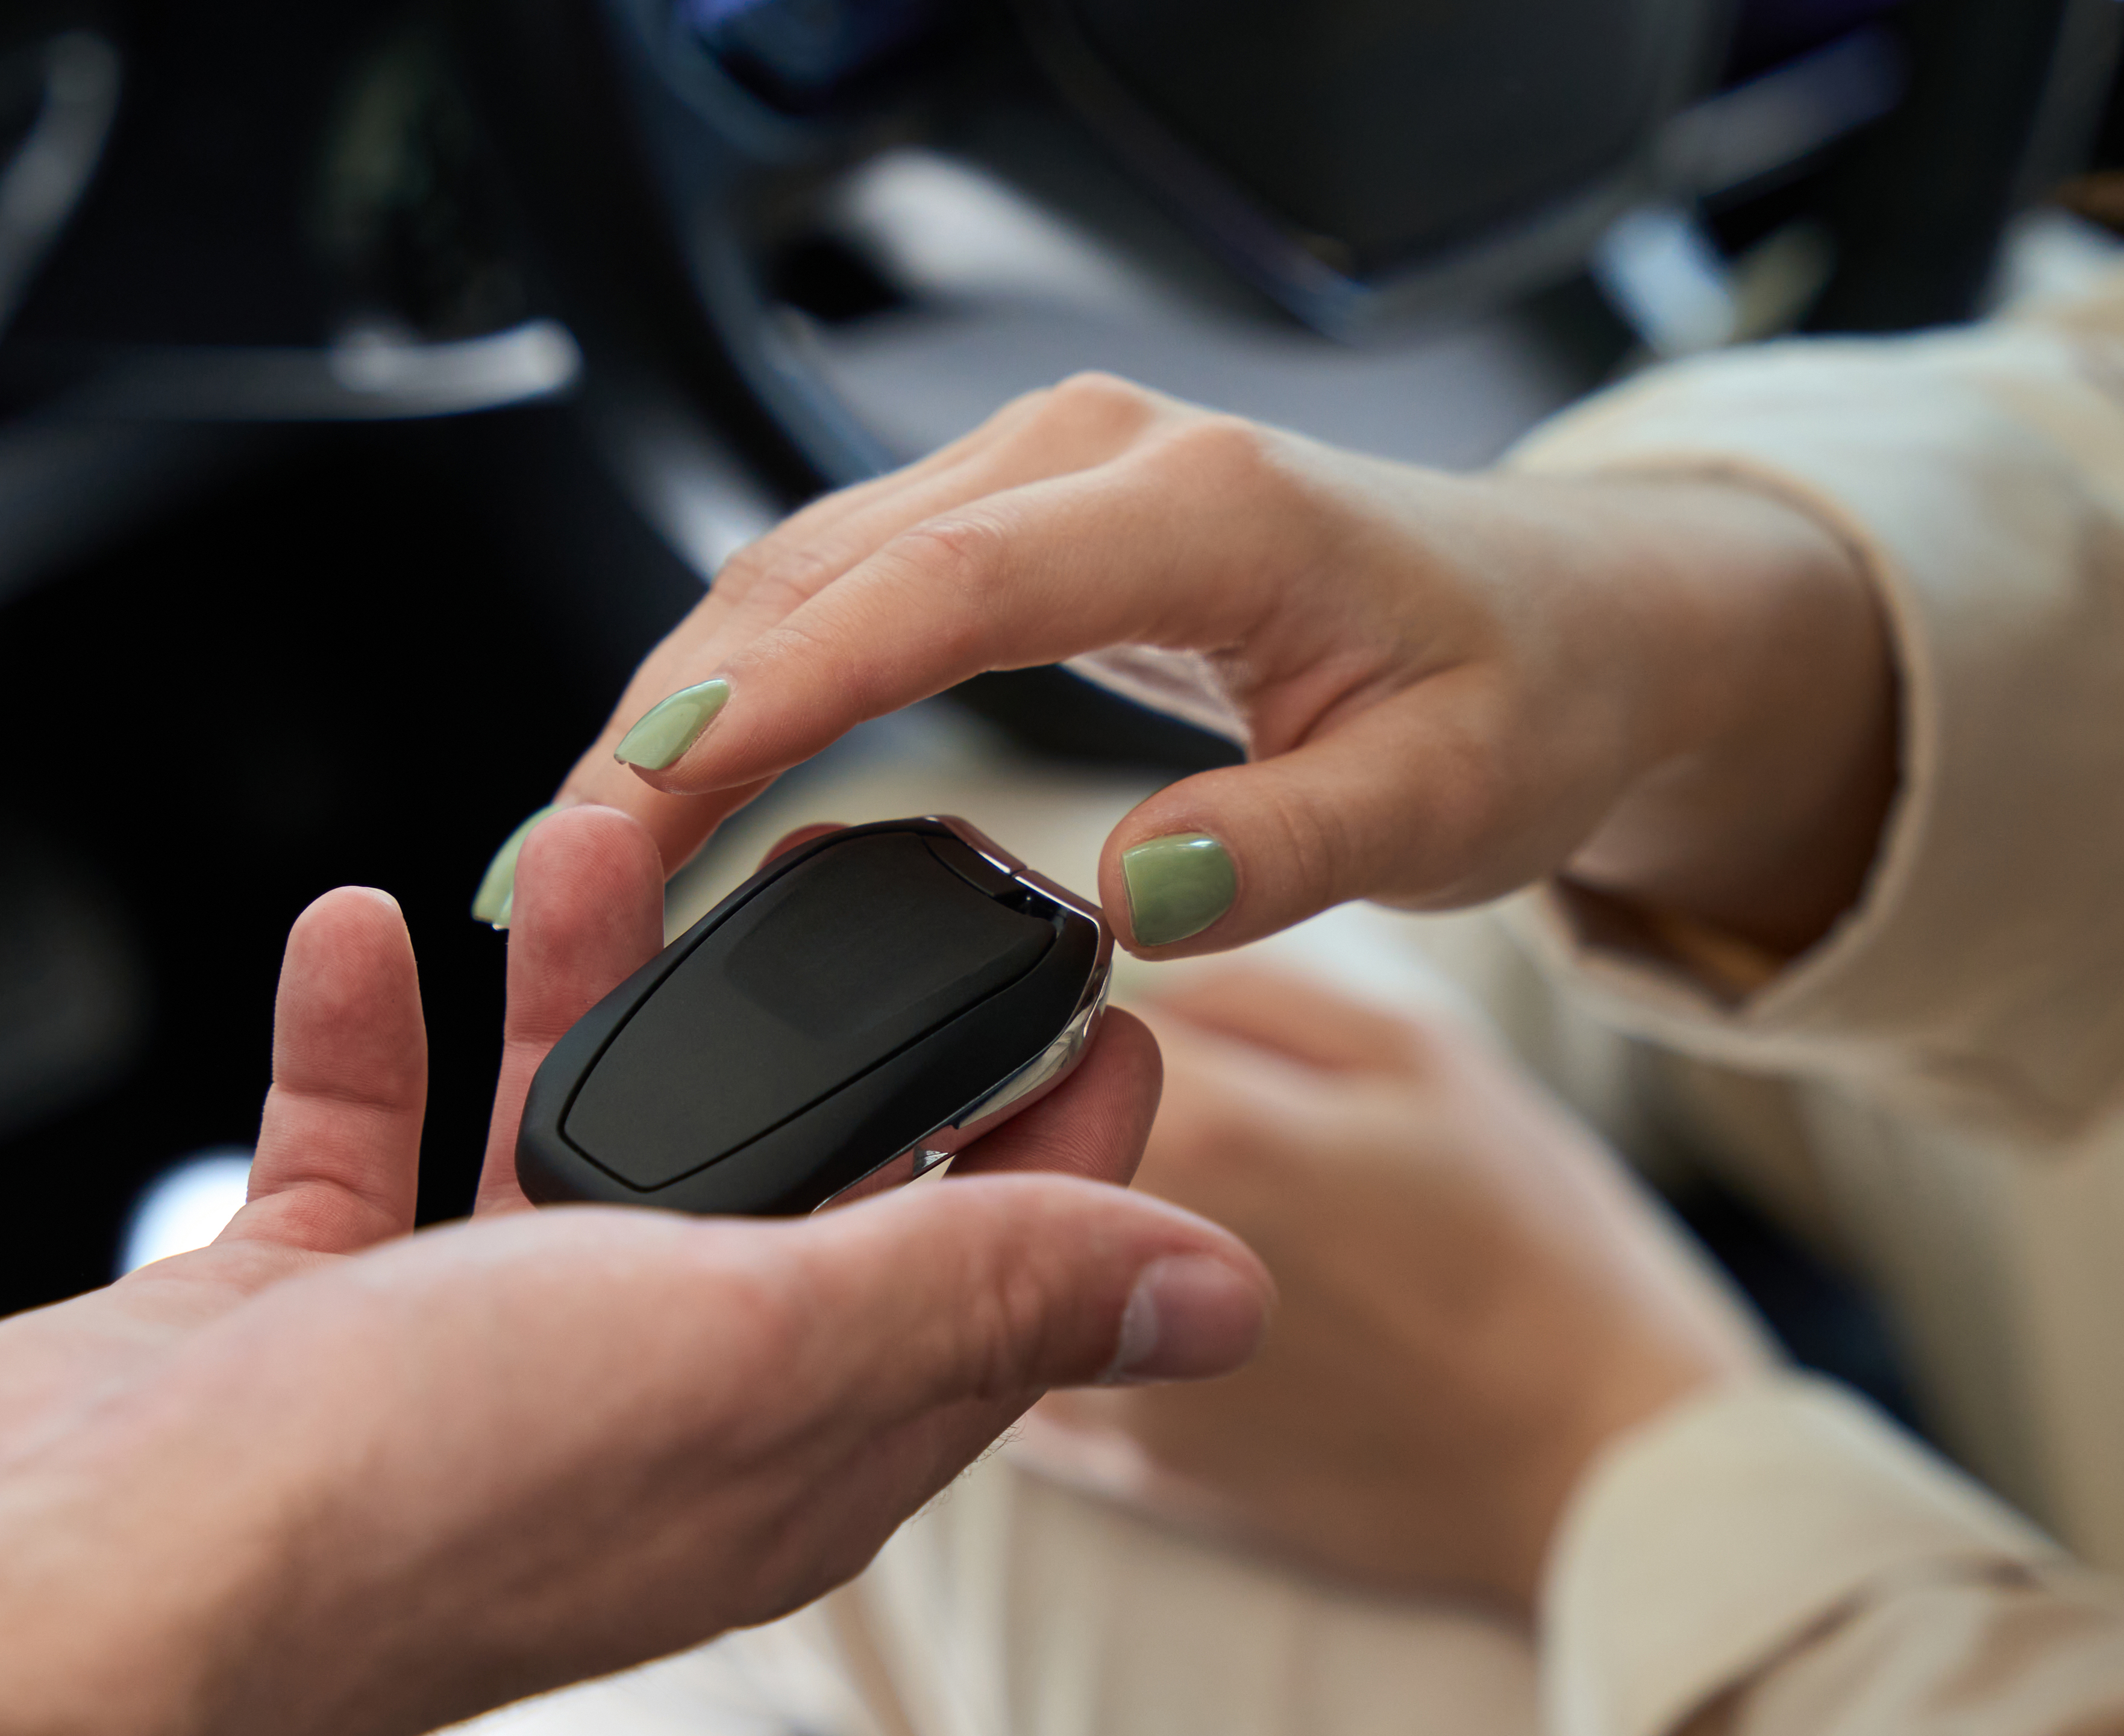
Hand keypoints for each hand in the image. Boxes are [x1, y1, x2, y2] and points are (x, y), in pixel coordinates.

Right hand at [0, 824, 1271, 1735]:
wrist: (52, 1601)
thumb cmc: (390, 1500)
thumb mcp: (754, 1350)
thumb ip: (982, 1296)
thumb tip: (1219, 1298)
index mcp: (785, 1455)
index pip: (985, 1287)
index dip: (1062, 1140)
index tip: (1099, 978)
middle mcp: (637, 1421)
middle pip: (781, 1194)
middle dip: (816, 1022)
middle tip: (846, 853)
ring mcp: (457, 1378)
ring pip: (566, 1145)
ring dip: (590, 990)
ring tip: (600, 834)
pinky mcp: (292, 1337)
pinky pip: (360, 1155)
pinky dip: (368, 1043)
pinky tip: (367, 933)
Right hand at [506, 377, 1896, 964]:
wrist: (1569, 624)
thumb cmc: (1518, 703)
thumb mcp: (1445, 806)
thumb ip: (1289, 849)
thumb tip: (1126, 890)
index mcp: (1202, 510)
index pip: (947, 587)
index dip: (787, 685)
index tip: (656, 784)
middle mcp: (1101, 458)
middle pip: (831, 564)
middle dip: (676, 706)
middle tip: (554, 861)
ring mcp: (1047, 474)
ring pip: (808, 568)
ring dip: (683, 695)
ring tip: (573, 843)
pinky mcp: (1018, 520)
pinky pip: (842, 587)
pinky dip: (741, 678)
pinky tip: (670, 781)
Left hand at [1022, 962, 1774, 1613]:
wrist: (1594, 1467)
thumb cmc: (1535, 1255)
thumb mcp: (1422, 1056)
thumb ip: (1252, 988)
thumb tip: (1131, 952)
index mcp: (1204, 1121)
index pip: (1061, 1007)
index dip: (1101, 1005)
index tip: (1156, 1032)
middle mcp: (1116, 1250)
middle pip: (1012, 1138)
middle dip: (1065, 1118)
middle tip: (1190, 1137)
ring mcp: (1105, 1376)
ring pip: (1002, 1258)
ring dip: (1042, 1230)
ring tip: (1164, 1229)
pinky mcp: (1120, 1468)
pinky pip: (1020, 1372)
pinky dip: (1045, 1334)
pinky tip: (1132, 1319)